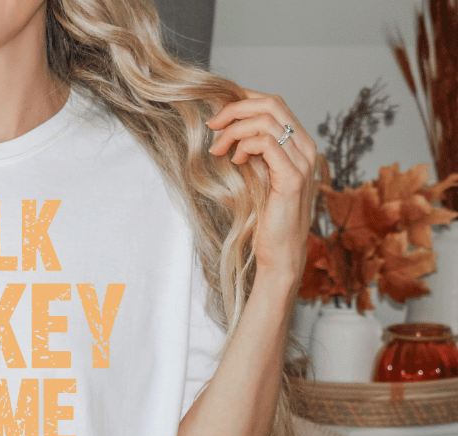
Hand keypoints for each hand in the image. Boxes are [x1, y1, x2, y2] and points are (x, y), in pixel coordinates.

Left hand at [206, 90, 317, 284]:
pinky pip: (266, 143)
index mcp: (299, 143)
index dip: (243, 100)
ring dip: (234, 129)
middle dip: (234, 109)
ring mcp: (302, 161)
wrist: (280, 252)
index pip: (273, 103)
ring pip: (267, 120)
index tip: (218, 115)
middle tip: (211, 125)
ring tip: (218, 149)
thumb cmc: (267, 217)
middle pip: (271, 103)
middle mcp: (306, 147)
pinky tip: (234, 161)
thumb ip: (250, 150)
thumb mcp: (257, 174)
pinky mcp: (292, 178)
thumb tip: (225, 127)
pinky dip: (244, 146)